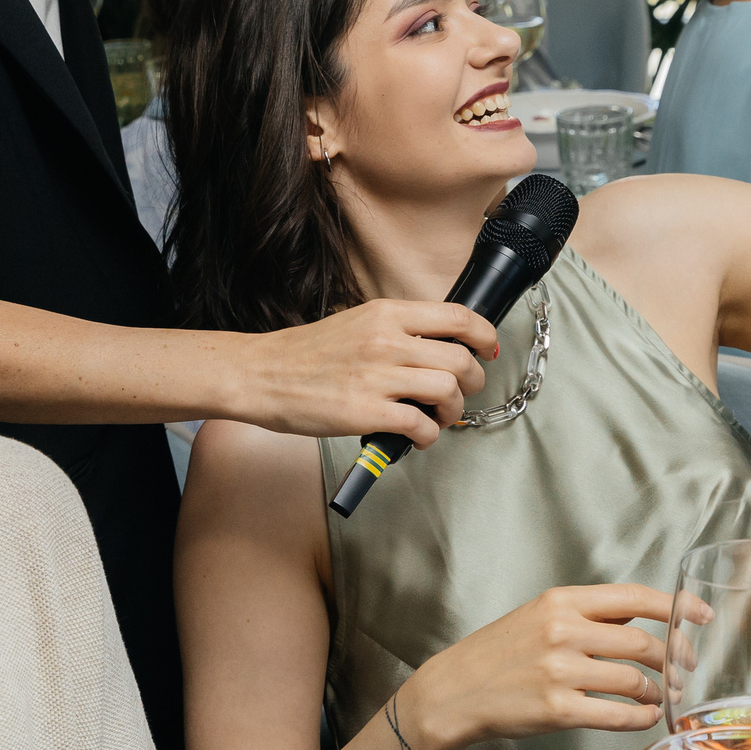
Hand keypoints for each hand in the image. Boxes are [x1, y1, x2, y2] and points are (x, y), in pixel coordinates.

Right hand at [234, 299, 496, 443]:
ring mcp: (376, 377)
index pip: (458, 317)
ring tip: (439, 416)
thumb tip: (442, 346)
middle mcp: (386, 341)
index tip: (487, 349)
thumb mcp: (358, 323)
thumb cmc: (307, 354)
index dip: (484, 335)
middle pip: (459, 360)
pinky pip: (420, 426)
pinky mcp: (365, 412)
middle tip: (463, 392)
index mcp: (386, 314)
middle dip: (473, 381)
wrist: (263, 375)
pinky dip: (428, 435)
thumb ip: (398, 330)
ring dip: (453, 411)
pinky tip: (417, 434)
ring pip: (447, 391)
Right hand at [401, 584, 671, 749]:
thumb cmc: (500, 653)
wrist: (455, 690)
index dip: (675, 607)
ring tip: (659, 696)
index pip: (633, 597)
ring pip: (634, 680)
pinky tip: (644, 716)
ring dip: (657, 691)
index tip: (701, 615)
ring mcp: (560, 671)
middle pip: (643, 642)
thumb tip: (644, 619)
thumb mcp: (541, 616)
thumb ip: (590, 615)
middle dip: (675, 657)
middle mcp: (562, 631)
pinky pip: (617, 714)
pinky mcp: (557, 710)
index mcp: (562, 601)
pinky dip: (640, 717)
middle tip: (686, 669)